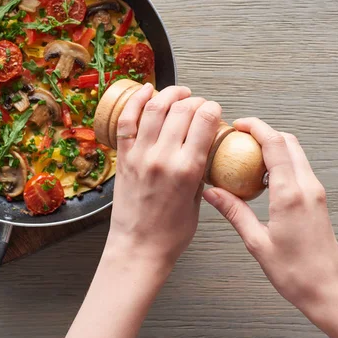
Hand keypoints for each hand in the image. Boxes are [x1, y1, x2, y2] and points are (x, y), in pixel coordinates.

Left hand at [110, 83, 221, 264]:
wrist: (138, 247)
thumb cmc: (171, 233)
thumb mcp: (198, 201)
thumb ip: (200, 170)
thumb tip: (203, 148)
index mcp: (187, 169)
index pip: (204, 121)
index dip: (212, 108)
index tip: (214, 109)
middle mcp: (163, 157)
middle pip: (182, 110)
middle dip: (195, 100)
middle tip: (198, 103)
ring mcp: (140, 155)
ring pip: (154, 108)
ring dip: (169, 94)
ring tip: (178, 93)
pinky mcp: (124, 158)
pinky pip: (126, 121)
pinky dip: (135, 101)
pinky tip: (145, 90)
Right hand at [203, 118, 337, 337]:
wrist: (329, 289)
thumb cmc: (295, 272)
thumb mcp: (256, 242)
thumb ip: (234, 212)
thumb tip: (212, 192)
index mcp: (290, 195)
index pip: (275, 145)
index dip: (256, 127)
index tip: (238, 124)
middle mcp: (307, 187)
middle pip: (288, 141)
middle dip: (264, 132)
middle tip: (239, 137)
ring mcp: (315, 191)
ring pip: (295, 152)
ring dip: (273, 146)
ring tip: (247, 156)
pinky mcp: (317, 198)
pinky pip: (298, 168)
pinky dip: (281, 161)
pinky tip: (262, 177)